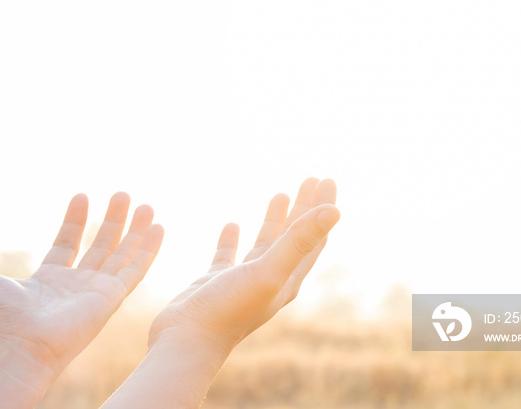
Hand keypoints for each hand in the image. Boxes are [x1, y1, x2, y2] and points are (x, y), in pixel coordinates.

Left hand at [0, 192, 163, 375]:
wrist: (20, 346)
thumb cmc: (0, 319)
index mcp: (51, 279)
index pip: (69, 243)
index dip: (76, 220)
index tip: (82, 196)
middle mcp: (78, 283)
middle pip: (101, 245)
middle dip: (113, 220)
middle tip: (123, 194)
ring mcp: (98, 290)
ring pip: (122, 254)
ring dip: (135, 230)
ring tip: (145, 205)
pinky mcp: (113, 296)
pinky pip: (136, 269)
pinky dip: (148, 249)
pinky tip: (158, 228)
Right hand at [101, 178, 338, 408]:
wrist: (185, 342)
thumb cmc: (228, 310)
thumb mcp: (267, 271)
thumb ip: (299, 241)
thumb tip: (335, 211)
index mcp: (288, 278)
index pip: (314, 236)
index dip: (321, 208)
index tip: (327, 179)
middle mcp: (271, 279)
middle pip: (295, 236)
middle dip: (304, 207)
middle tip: (312, 178)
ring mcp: (244, 281)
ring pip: (266, 244)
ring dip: (275, 219)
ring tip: (281, 193)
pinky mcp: (217, 282)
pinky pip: (229, 255)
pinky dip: (233, 239)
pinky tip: (232, 224)